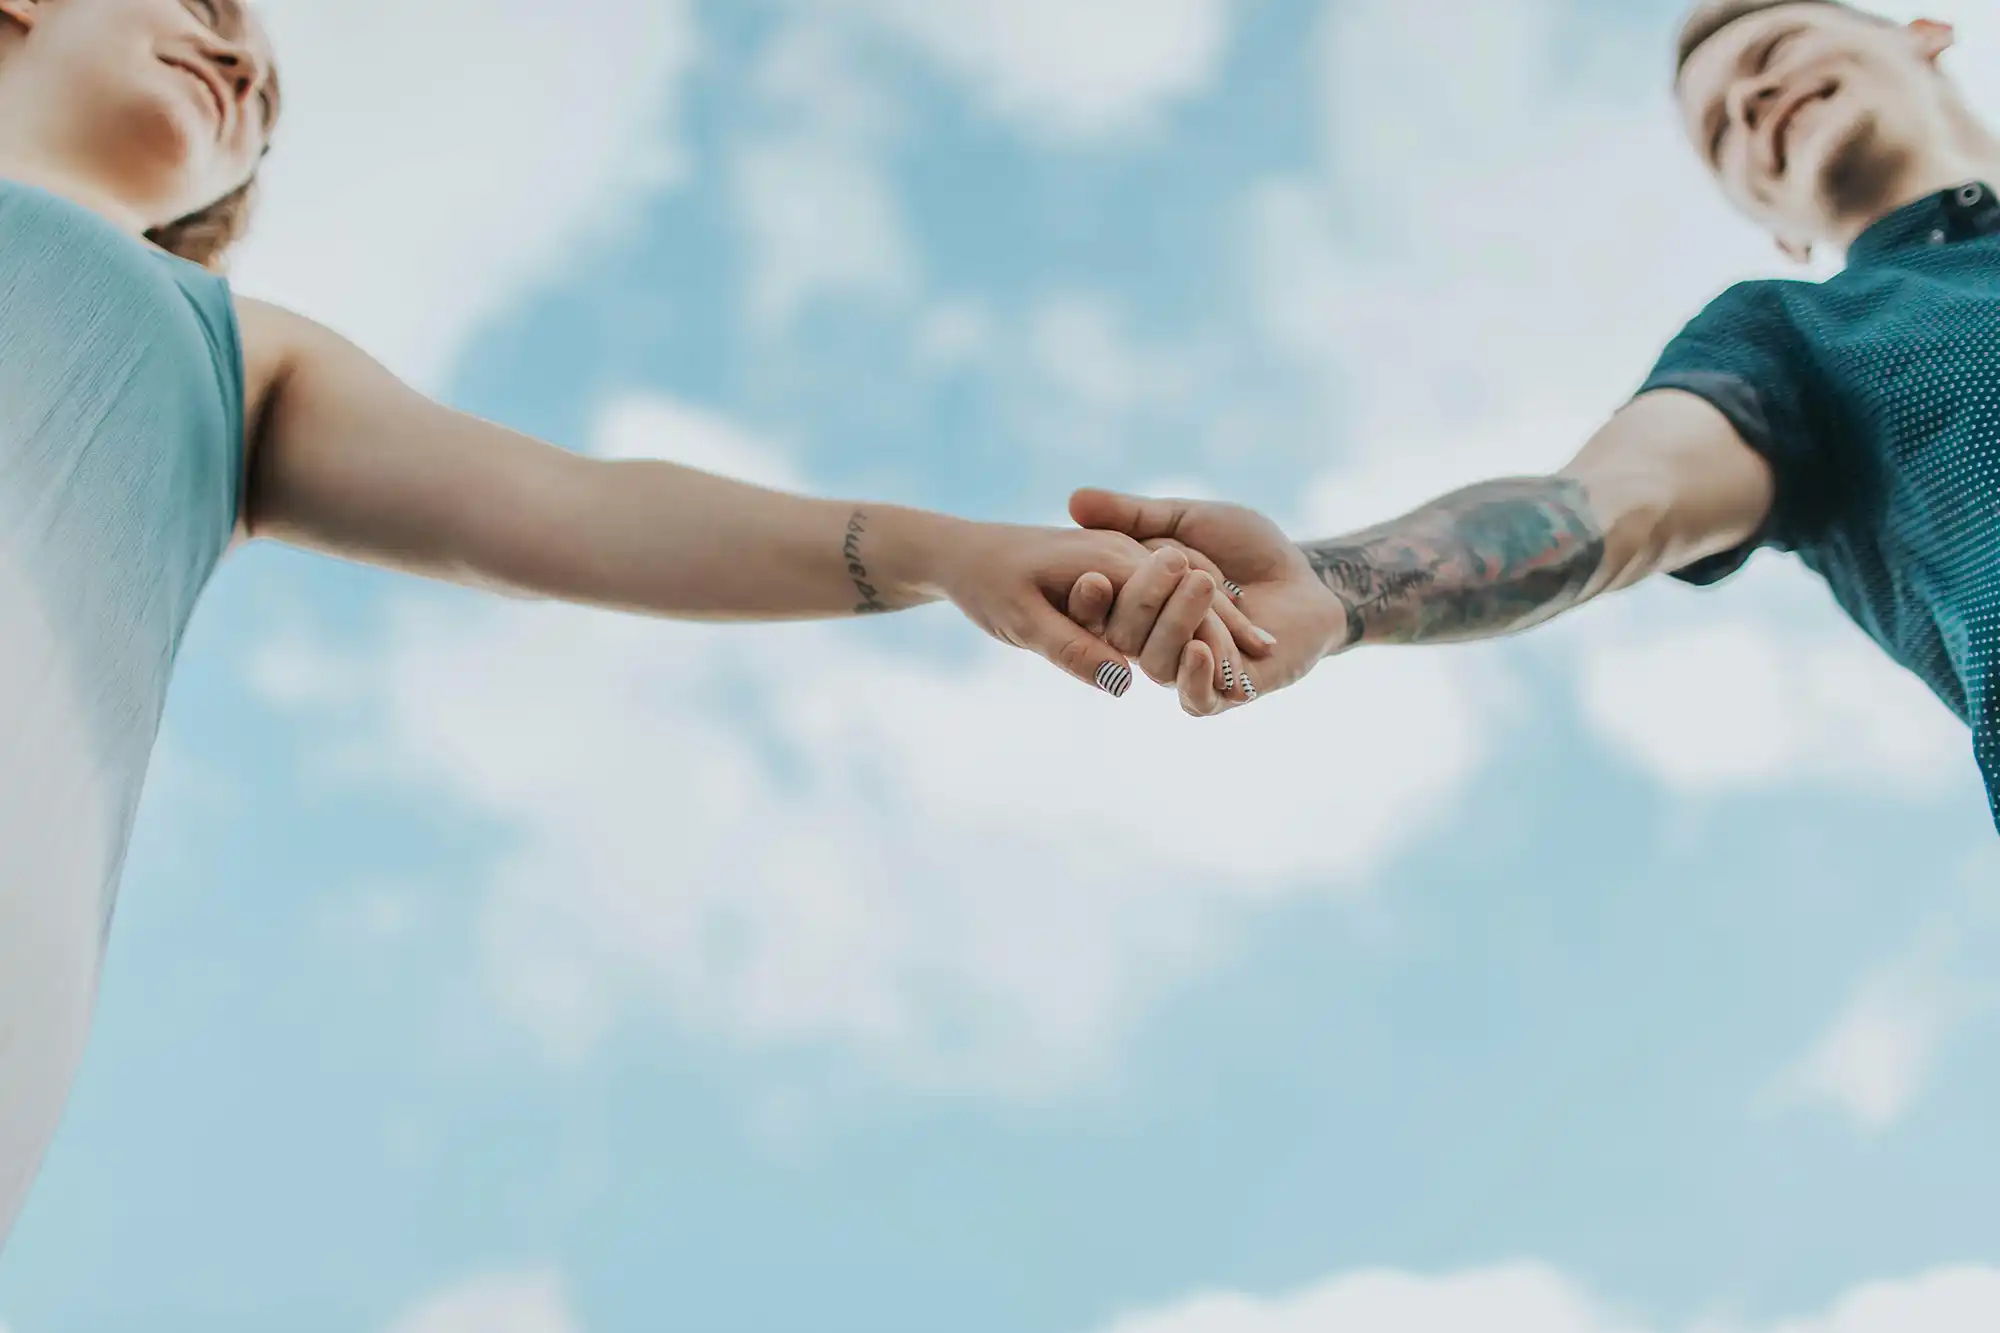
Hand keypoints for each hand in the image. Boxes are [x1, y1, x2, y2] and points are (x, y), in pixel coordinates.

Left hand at [923, 519, 1256, 697]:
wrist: (961, 551)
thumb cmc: (985, 586)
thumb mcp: (1021, 622)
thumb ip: (1071, 648)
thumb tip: (1120, 682)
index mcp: (1109, 561)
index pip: (1176, 598)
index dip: (1214, 635)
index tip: (1248, 667)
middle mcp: (1123, 553)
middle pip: (1191, 590)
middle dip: (1230, 623)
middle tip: (1272, 656)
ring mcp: (1121, 555)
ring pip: (1183, 584)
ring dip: (1219, 616)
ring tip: (1261, 650)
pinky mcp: (1114, 564)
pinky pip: (1164, 584)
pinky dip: (1194, 606)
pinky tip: (1213, 634)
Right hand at [1065, 489, 1350, 714]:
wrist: (1307, 576)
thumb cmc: (1247, 546)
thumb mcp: (1187, 521)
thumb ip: (1135, 515)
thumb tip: (1074, 499)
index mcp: (1135, 606)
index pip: (1097, 611)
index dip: (1089, 599)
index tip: (1092, 576)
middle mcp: (1152, 643)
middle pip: (1125, 638)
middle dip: (1144, 600)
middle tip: (1174, 561)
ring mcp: (1186, 671)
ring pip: (1157, 665)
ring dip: (1177, 624)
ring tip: (1205, 584)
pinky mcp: (1224, 694)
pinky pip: (1195, 700)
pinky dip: (1193, 677)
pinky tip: (1200, 650)